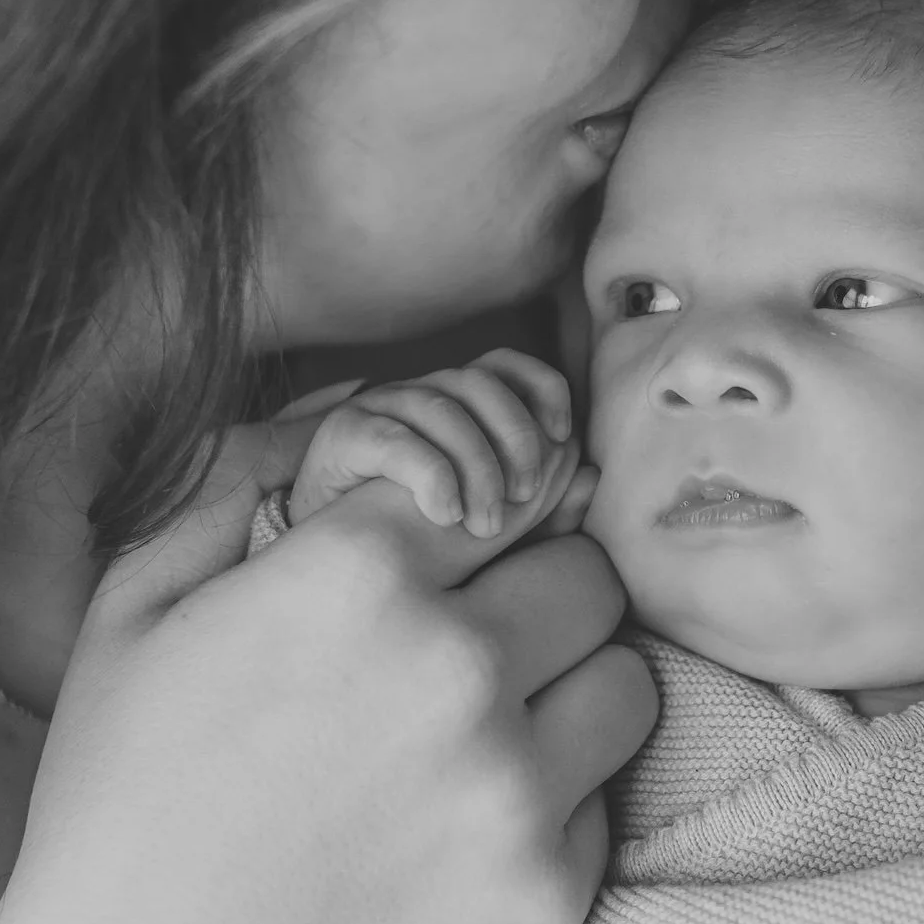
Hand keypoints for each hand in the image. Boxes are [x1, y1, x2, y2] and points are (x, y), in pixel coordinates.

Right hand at [0, 398, 652, 923]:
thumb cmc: (119, 810)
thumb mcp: (134, 611)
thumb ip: (239, 490)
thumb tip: (341, 427)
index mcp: (357, 573)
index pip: (503, 480)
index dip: (478, 521)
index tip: (455, 557)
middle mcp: (458, 664)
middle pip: (587, 572)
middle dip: (536, 597)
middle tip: (471, 648)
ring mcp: (516, 786)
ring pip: (626, 680)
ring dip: (571, 692)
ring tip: (481, 736)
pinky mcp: (551, 891)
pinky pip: (603, 801)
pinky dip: (550, 808)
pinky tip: (453, 836)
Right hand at [290, 350, 592, 543]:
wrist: (331, 560)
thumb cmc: (417, 537)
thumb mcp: (490, 524)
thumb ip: (543, 508)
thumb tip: (593, 478)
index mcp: (459, 401)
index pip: (507, 364)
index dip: (543, 388)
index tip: (564, 437)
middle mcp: (422, 393)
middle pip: (482, 382)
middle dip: (515, 438)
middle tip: (522, 500)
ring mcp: (380, 408)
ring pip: (444, 410)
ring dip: (476, 468)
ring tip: (482, 527)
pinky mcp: (343, 434)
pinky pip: (396, 440)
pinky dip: (430, 476)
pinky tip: (445, 514)